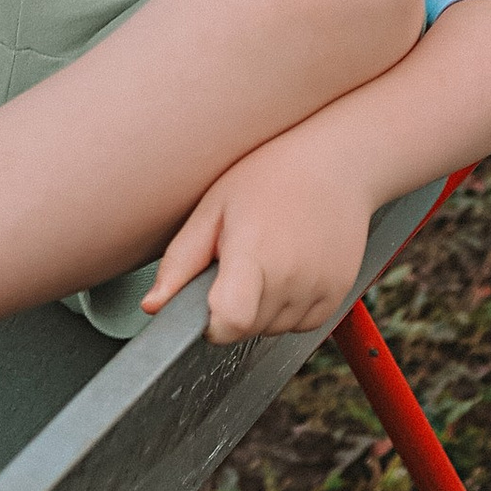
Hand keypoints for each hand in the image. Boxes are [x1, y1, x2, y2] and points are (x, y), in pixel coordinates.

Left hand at [141, 144, 375, 346]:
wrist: (335, 161)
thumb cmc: (271, 174)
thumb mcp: (214, 207)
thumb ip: (181, 261)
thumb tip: (151, 305)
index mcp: (255, 256)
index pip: (230, 324)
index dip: (211, 323)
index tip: (208, 301)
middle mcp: (292, 279)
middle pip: (248, 329)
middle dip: (233, 309)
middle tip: (238, 261)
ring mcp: (320, 288)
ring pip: (275, 329)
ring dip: (262, 309)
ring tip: (266, 259)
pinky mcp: (339, 292)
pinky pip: (304, 324)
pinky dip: (290, 308)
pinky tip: (288, 268)